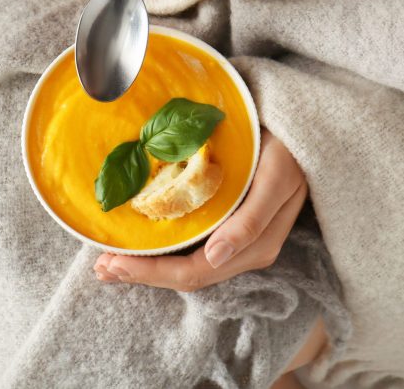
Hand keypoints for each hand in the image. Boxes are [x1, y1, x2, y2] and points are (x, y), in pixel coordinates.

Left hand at [94, 130, 307, 291]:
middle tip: (99, 266)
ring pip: (185, 265)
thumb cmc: (290, 149)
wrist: (304, 129)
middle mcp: (244, 251)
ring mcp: (236, 241)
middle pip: (185, 275)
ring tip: (109, 261)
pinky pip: (191, 249)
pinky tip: (138, 244)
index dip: (151, 273)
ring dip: (146, 266)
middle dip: (141, 274)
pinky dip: (160, 251)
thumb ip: (251, 220)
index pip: (194, 272)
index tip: (111, 261)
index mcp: (256, 246)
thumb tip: (215, 258)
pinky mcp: (229, 227)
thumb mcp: (276, 178)